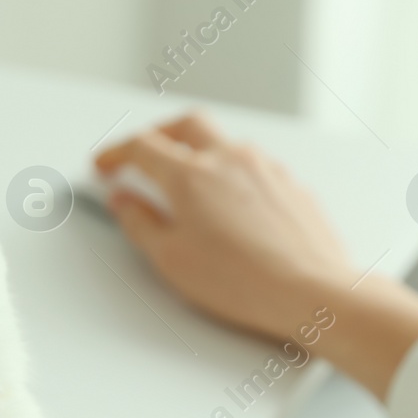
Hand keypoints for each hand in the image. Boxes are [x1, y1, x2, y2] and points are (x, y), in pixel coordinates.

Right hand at [94, 113, 417, 399]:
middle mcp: (229, 160)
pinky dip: (228, 175)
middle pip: (184, 125)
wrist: (311, 292)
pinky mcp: (289, 184)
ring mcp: (264, 168)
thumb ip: (140, 222)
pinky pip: (251, 166)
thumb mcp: (170, 259)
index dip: (116, 153)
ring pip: (222, 143)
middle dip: (157, 135)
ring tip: (185, 188)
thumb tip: (124, 201)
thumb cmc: (243, 282)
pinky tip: (226, 207)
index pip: (142, 146)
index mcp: (190, 176)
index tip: (106, 165)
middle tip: (141, 156)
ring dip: (197, 154)